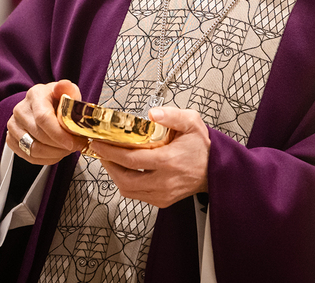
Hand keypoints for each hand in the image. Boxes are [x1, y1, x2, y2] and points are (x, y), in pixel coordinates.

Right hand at [6, 79, 87, 165]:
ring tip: (67, 149)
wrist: (46, 105)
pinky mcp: (11, 139)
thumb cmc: (58, 100)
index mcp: (35, 95)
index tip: (72, 143)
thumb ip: (69, 90)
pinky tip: (56, 153)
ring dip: (54, 153)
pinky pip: (28, 157)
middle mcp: (20, 110)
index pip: (43, 118)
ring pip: (33, 149)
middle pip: (39, 136)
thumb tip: (64, 86)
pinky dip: (46, 159)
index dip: (58, 134)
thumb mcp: (68, 92)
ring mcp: (13, 125)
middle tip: (76, 146)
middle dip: (60, 146)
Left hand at [89, 107, 210, 208]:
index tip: (99, 143)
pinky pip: (136, 195)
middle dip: (108, 165)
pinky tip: (124, 170)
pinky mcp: (162, 201)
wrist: (215, 169)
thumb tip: (153, 114)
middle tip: (100, 151)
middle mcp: (165, 181)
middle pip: (125, 179)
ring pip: (128, 190)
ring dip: (115, 175)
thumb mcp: (192, 122)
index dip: (110, 152)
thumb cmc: (202, 147)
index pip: (131, 159)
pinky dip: (126, 183)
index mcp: (169, 161)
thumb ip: (172, 115)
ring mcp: (163, 194)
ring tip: (110, 160)